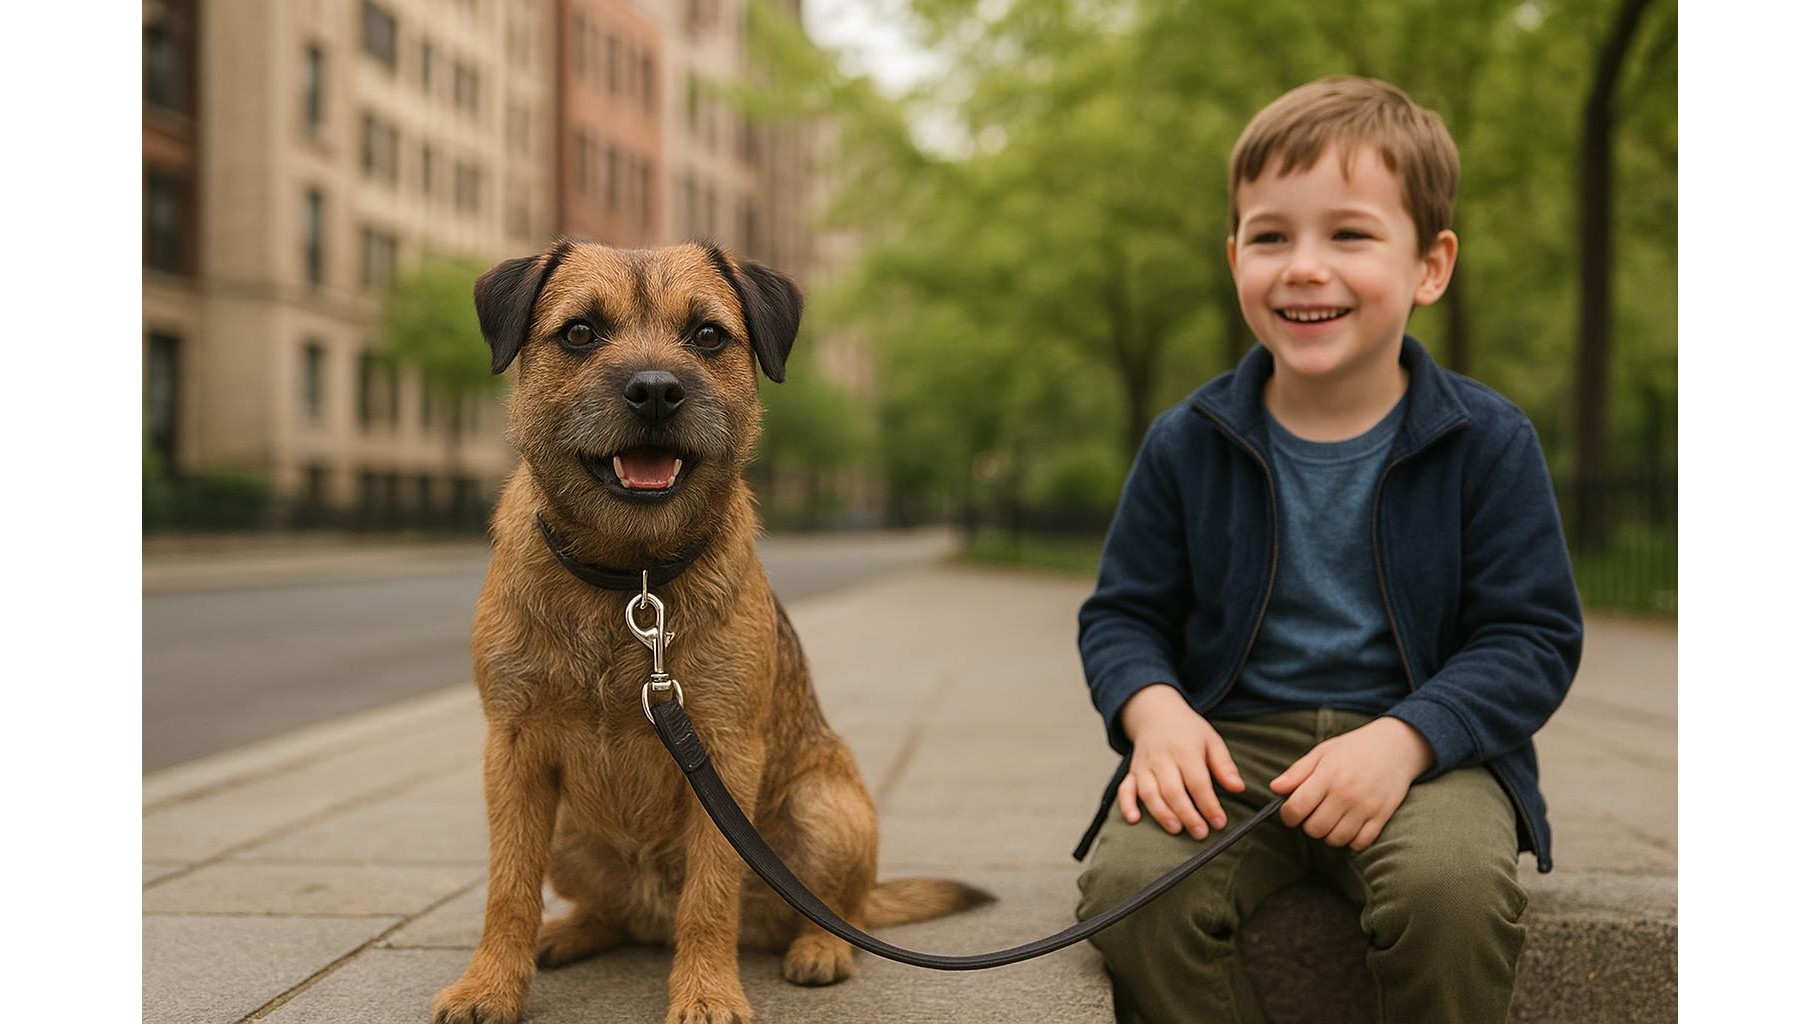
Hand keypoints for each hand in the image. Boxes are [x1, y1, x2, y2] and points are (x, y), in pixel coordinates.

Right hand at [1116, 685, 1245, 840]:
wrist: (1156, 714)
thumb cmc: (1188, 732)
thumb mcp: (1211, 741)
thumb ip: (1224, 766)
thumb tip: (1238, 788)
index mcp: (1185, 750)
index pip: (1198, 781)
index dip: (1209, 804)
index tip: (1220, 822)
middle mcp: (1162, 758)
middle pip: (1172, 790)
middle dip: (1187, 814)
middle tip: (1201, 833)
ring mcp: (1144, 766)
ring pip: (1149, 793)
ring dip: (1161, 814)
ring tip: (1176, 830)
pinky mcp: (1132, 772)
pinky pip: (1125, 789)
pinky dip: (1126, 805)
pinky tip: (1134, 820)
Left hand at [1268, 717, 1434, 850]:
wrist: (1396, 746)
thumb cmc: (1353, 748)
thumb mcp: (1322, 752)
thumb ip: (1297, 772)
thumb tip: (1274, 789)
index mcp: (1327, 775)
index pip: (1296, 809)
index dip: (1288, 816)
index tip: (1291, 813)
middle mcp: (1346, 793)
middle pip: (1314, 829)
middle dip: (1308, 825)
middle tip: (1314, 814)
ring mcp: (1366, 807)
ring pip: (1336, 839)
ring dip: (1328, 835)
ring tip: (1331, 820)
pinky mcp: (1382, 816)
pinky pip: (1360, 843)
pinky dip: (1351, 840)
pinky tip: (1349, 826)